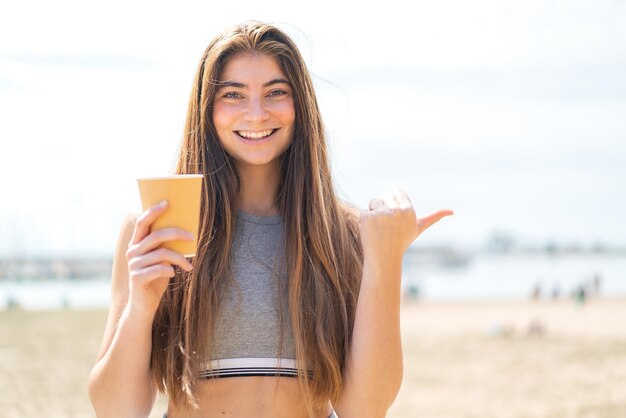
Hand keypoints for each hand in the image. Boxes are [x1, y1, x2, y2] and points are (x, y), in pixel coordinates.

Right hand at [125, 200, 194, 315]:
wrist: (143, 305)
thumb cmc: (155, 278)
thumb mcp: (161, 259)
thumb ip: (164, 246)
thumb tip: (185, 231)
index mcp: (136, 244)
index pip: (142, 222)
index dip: (153, 211)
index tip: (168, 202)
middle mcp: (132, 251)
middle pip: (156, 235)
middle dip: (176, 233)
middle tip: (192, 237)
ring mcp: (133, 265)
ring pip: (162, 253)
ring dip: (180, 259)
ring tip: (189, 266)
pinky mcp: (137, 278)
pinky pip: (159, 269)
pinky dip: (170, 271)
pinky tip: (173, 275)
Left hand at [359, 189, 452, 265]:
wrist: (384, 258)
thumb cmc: (401, 242)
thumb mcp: (417, 228)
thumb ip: (433, 218)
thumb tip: (452, 211)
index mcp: (409, 210)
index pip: (397, 192)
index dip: (394, 204)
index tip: (395, 218)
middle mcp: (396, 211)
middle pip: (384, 197)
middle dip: (383, 209)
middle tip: (387, 226)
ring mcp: (381, 214)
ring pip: (373, 201)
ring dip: (373, 213)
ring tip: (379, 228)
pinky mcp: (368, 217)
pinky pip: (364, 211)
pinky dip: (365, 221)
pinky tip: (371, 232)